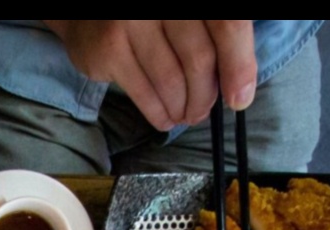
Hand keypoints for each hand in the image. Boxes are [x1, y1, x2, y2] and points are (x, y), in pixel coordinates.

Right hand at [43, 20, 256, 130]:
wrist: (89, 11)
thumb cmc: (153, 15)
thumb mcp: (190, 14)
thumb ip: (218, 33)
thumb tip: (240, 90)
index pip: (227, 24)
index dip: (238, 64)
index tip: (239, 98)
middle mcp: (159, 2)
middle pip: (199, 57)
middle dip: (206, 95)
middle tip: (203, 111)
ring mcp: (130, 21)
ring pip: (171, 80)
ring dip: (183, 108)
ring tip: (186, 115)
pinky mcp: (109, 47)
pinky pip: (143, 92)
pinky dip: (159, 114)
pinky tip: (166, 118)